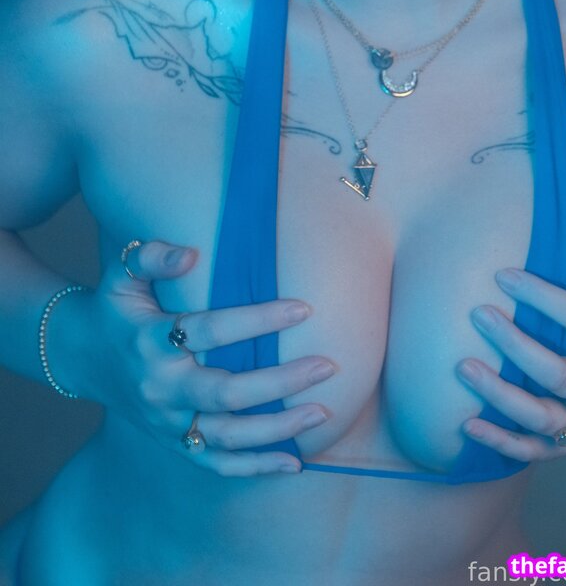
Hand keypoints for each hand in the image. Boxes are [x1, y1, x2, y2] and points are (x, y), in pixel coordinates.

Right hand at [68, 239, 334, 476]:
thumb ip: (153, 256)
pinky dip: (255, 467)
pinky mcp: (174, 442)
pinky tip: (295, 462)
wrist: (82, 355)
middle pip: (228, 392)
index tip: (303, 308)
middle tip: (327, 365)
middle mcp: (161, 388)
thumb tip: (191, 254)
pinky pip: (216, 464)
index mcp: (151, 342)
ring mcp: (168, 422)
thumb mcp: (123, 273)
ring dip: (278, 428)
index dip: (258, 320)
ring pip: (227, 436)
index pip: (210, 331)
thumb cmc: (116, 306)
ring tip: (323, 410)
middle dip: (282, 381)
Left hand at [455, 240, 565, 460]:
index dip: (545, 298)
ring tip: (463, 366)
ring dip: (500, 395)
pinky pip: (530, 450)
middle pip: (558, 373)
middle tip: (479, 314)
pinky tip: (467, 424)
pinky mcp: (564, 446)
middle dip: (515, 344)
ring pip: (540, 416)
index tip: (503, 275)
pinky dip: (499, 441)